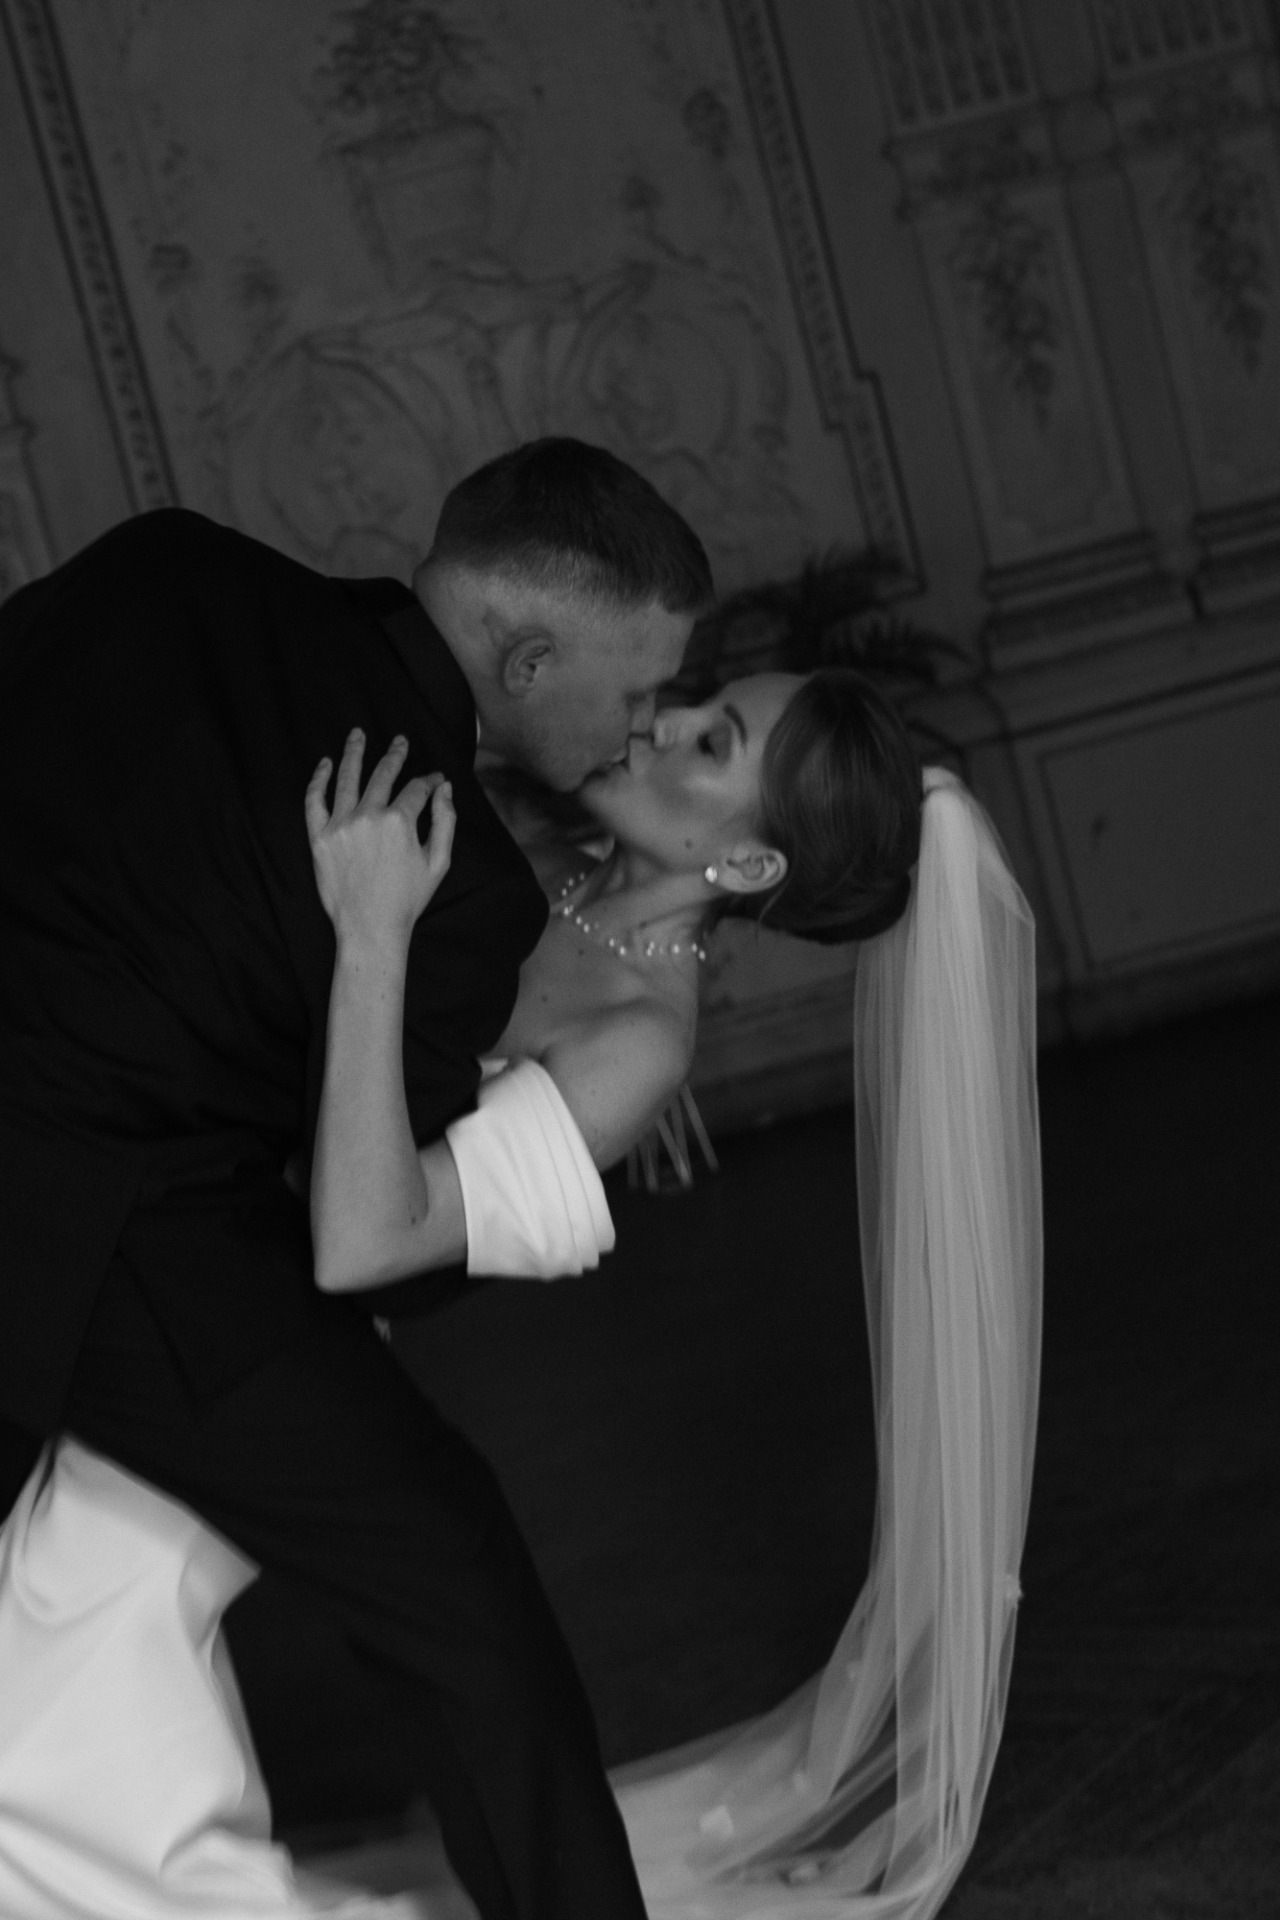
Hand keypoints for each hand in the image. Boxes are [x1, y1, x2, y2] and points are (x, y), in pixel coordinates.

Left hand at [305, 730, 454, 954]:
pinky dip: (319, 779)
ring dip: (354, 752)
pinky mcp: (319, 838)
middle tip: (400, 742)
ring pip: (347, 778)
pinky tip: (325, 764)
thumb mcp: (439, 862)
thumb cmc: (408, 899)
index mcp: (400, 822)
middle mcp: (368, 817)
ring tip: (358, 734)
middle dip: (395, 755)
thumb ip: (446, 821)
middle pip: (383, 775)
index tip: (435, 779)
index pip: (416, 789)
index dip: (429, 781)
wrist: (370, 928)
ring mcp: (340, 825)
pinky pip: (315, 800)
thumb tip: (445, 789)